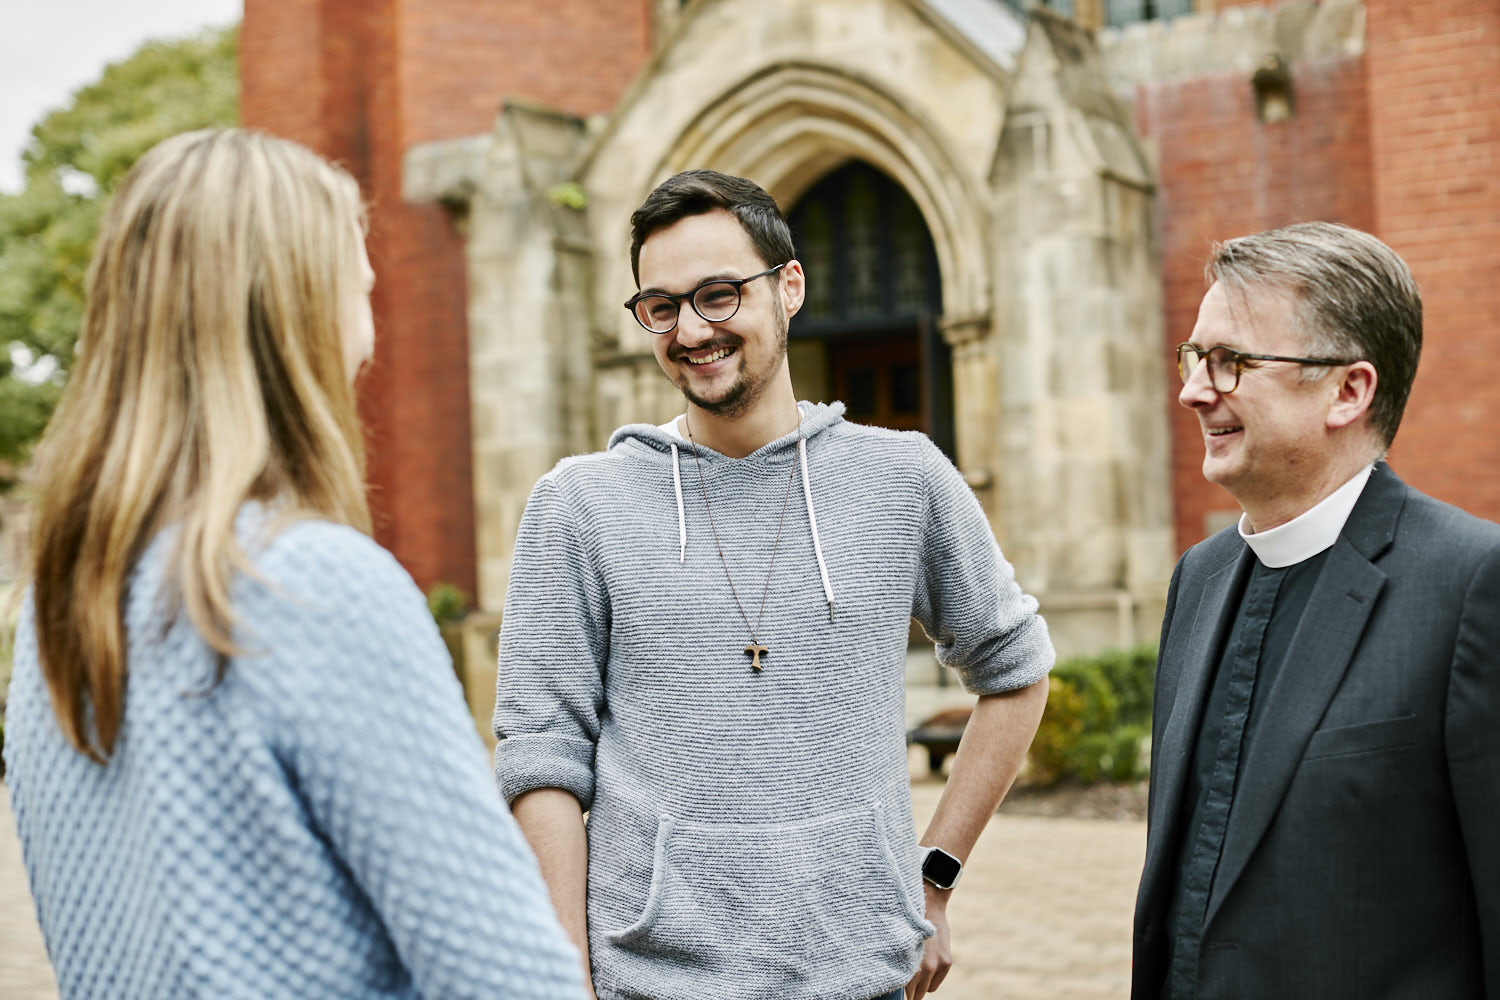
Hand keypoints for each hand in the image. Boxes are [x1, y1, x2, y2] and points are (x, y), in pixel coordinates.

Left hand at [905, 884, 951, 998]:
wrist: (926, 902)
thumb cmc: (904, 922)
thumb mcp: (895, 944)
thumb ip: (896, 964)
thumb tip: (890, 983)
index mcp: (904, 964)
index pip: (901, 994)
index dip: (898, 994)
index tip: (894, 991)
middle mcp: (921, 968)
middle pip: (913, 995)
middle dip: (908, 989)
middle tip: (903, 979)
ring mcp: (935, 966)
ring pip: (924, 991)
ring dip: (920, 985)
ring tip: (914, 969)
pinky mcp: (946, 963)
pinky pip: (934, 985)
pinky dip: (930, 980)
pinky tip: (925, 966)